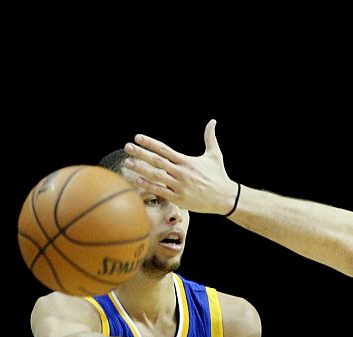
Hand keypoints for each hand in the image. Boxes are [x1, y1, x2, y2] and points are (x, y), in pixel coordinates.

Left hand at [124, 119, 239, 214]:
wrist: (225, 198)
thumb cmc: (219, 176)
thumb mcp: (215, 155)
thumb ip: (210, 137)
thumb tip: (212, 121)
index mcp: (187, 161)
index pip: (164, 149)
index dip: (150, 142)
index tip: (137, 137)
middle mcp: (181, 172)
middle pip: (157, 161)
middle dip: (140, 153)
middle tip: (127, 147)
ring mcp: (179, 186)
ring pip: (156, 176)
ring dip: (140, 169)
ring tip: (127, 163)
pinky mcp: (179, 198)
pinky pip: (161, 191)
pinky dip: (149, 186)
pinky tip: (138, 180)